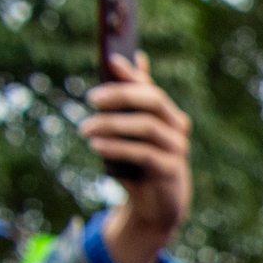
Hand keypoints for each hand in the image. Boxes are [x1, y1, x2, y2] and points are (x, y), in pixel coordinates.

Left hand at [88, 54, 192, 262]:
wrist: (157, 205)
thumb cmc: (142, 162)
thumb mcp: (133, 132)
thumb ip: (134, 99)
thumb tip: (136, 58)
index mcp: (168, 114)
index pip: (150, 87)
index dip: (132, 74)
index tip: (109, 61)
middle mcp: (177, 128)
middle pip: (152, 101)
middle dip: (120, 95)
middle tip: (90, 98)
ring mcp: (177, 149)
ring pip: (146, 126)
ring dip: (111, 125)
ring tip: (84, 129)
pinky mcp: (170, 171)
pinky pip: (144, 153)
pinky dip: (118, 147)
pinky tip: (97, 146)